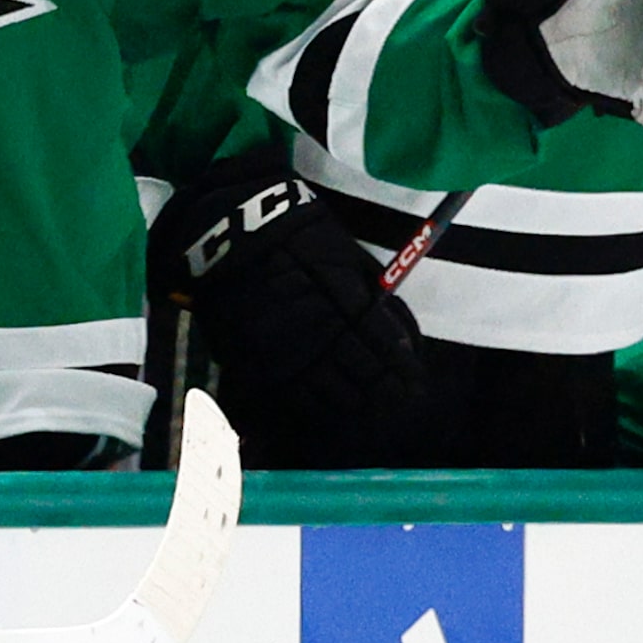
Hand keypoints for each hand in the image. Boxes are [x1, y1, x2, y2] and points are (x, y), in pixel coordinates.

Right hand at [146, 162, 423, 464]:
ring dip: (356, 401)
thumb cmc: (294, 238)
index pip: (381, 345)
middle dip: (385, 389)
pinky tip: (333, 408)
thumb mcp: (341, 254)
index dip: (402, 368)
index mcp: (338, 298)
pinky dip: (317, 406)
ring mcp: (281, 348)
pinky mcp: (254, 359)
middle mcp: (312, 328)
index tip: (415, 381)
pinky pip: (292, 394)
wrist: (227, 234)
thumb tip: (399, 339)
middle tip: (401, 399)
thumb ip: (369, 296)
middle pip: (360, 372)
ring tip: (372, 407)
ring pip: (329, 389)